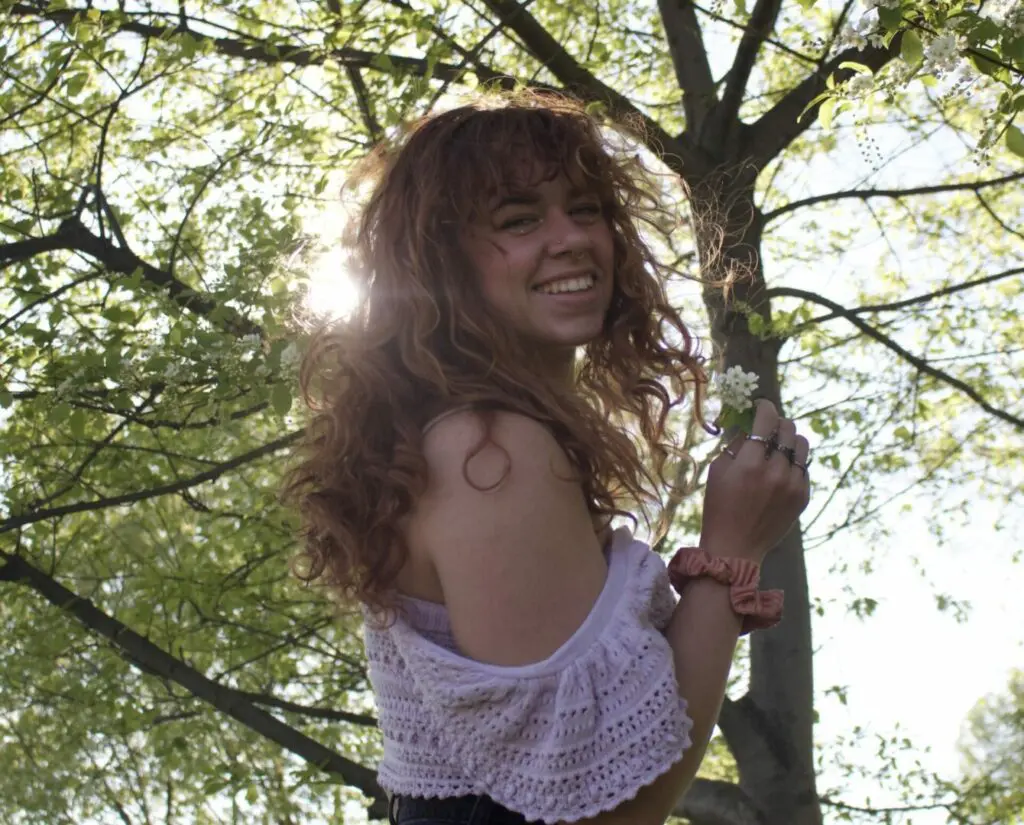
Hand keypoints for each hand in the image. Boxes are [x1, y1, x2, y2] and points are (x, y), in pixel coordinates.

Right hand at [698, 399, 809, 563]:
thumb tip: (749, 425)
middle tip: (766, 428)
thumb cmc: (719, 507)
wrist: (736, 547)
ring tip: (777, 447)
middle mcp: (776, 472)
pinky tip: (779, 471)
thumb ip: (735, 445)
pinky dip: (792, 463)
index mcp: (750, 464)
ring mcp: (793, 485)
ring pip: (802, 445)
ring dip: (789, 440)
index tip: (759, 405)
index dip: (764, 406)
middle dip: (776, 422)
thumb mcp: (718, 471)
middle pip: (788, 428)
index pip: (766, 420)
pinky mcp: (803, 496)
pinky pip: (804, 467)